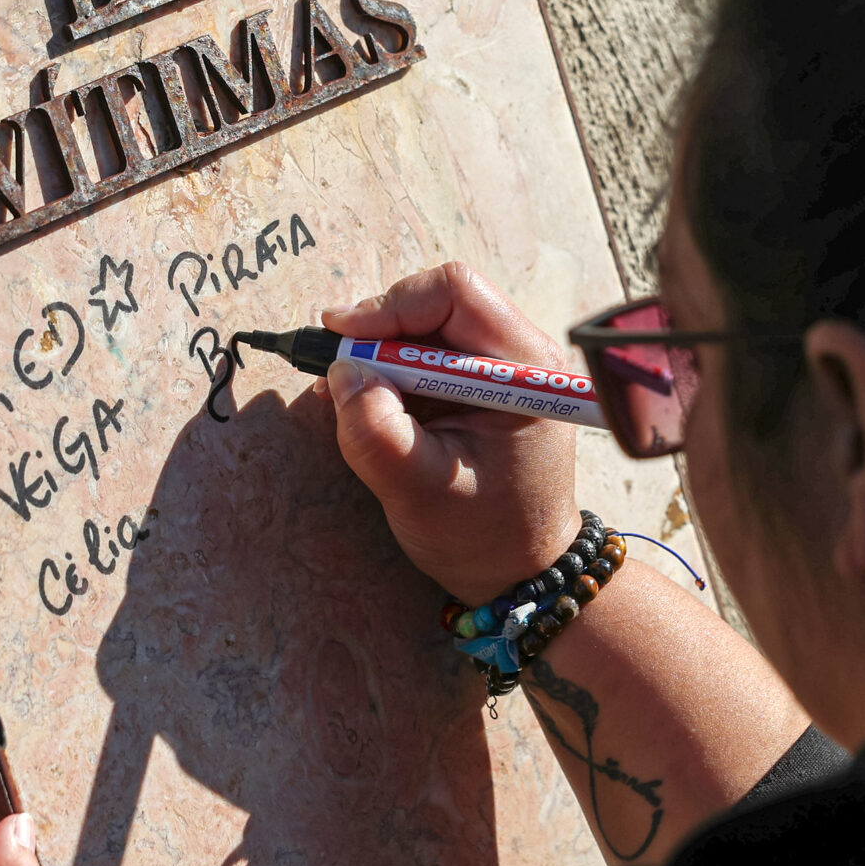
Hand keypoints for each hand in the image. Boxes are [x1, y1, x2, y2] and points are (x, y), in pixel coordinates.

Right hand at [321, 262, 582, 603]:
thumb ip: (378, 432)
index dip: (391, 306)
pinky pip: (422, 353)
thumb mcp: (421, 492)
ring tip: (353, 397)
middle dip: (379, 331)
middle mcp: (517, 354)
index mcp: (525, 369)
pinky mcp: (474, 383)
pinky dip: (388, 371)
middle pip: (435, 302)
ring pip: (422, 325)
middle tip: (338, 371)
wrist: (519, 570)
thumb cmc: (483, 536)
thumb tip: (343, 373)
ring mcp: (496, 367)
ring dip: (380, 354)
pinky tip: (372, 404)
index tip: (343, 338)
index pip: (455, 295)